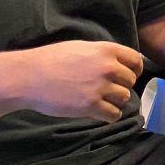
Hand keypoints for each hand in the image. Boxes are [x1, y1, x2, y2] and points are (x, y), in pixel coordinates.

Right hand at [17, 40, 143, 121]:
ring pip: (124, 98)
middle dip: (121, 86)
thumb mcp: (81, 47)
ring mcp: (100, 87)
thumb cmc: (50, 60)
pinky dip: (109, 116)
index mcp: (107, 50)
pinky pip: (113, 114)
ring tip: (102, 101)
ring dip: (115, 101)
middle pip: (130, 81)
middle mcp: (108, 67)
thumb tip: (118, 62)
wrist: (28, 77)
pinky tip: (100, 113)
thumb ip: (102, 54)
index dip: (134, 69)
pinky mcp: (91, 106)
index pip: (136, 60)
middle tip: (108, 90)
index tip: (129, 76)